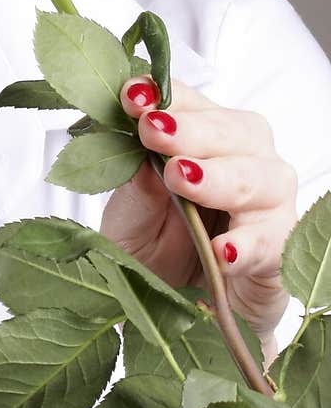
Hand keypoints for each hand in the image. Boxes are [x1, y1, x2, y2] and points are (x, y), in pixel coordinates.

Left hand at [98, 76, 298, 339]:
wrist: (182, 310)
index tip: (133, 98)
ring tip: (182, 179)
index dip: (164, 96)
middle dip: (191, 130)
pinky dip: (246, 244)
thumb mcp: (129, 220)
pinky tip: (222, 250)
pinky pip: (270, 241)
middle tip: (155, 131)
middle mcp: (243, 160)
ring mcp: (268, 203)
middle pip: (233, 131)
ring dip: (219, 177)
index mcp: (201, 140)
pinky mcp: (279, 248)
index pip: (190, 103)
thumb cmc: (156, 249)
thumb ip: (135, 188)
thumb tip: (137, 153)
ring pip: (260, 177)